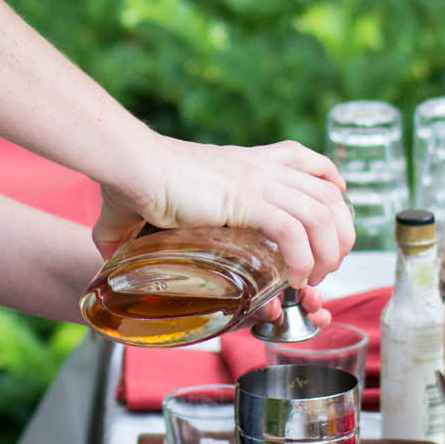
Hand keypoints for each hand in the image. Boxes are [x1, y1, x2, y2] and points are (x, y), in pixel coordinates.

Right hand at [93, 135, 353, 286]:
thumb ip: (130, 228)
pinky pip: (295, 231)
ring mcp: (260, 183)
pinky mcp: (249, 199)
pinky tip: (293, 280)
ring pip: (324, 215)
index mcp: (250, 163)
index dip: (332, 187)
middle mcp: (264, 169)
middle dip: (341, 235)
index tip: (333, 215)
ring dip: (328, 253)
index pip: (310, 163)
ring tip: (311, 280)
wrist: (132, 167)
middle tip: (323, 267)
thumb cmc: (134, 182)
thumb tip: (103, 251)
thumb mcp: (151, 203)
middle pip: (332, 195)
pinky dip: (302, 260)